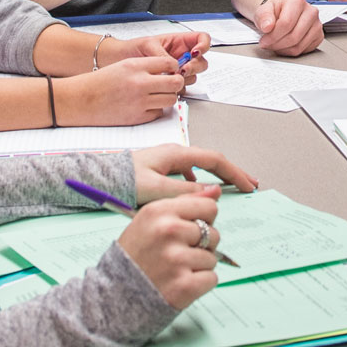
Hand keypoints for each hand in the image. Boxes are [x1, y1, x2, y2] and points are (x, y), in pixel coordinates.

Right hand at [59, 56, 185, 125]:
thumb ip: (146, 67)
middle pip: (175, 82)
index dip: (173, 68)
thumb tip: (169, 71)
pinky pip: (159, 112)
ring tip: (158, 95)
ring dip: (168, 97)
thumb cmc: (100, 82)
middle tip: (172, 84)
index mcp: (135, 66)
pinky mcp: (138, 117)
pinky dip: (156, 109)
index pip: (169, 63)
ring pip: (171, 99)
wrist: (82, 100)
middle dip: (176, 83)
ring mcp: (140, 102)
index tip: (172, 71)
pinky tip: (146, 105)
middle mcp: (140, 83)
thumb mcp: (123, 66)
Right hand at [116, 192, 220, 309]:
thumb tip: (215, 190)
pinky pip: (212, 278)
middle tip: (178, 254)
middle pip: (214, 234)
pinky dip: (200, 283)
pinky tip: (179, 283)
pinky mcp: (184, 285)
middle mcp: (168, 231)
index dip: (203, 221)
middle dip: (202, 246)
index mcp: (159, 212)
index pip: (209, 207)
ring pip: (212, 258)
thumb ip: (185, 203)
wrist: (116, 293)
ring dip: (199, 266)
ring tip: (175, 270)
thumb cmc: (136, 255)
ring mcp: (176, 259)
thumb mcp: (151, 220)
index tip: (189, 231)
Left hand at [131, 32, 210, 83]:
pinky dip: (177, 87)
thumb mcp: (148, 45)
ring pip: (193, 76)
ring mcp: (178, 70)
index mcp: (179, 42)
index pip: (201, 39)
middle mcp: (182, 56)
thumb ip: (163, 55)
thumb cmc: (133, 48)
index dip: (204, 45)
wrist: (119, 60)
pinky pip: (182, 87)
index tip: (196, 52)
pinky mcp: (172, 82)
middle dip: (195, 66)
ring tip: (170, 77)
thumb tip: (174, 66)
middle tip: (183, 70)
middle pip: (201, 61)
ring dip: (185, 78)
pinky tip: (166, 84)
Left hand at [133, 143, 259, 198]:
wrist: (98, 177)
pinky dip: (201, 180)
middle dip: (231, 172)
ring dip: (217, 176)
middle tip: (249, 184)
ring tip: (229, 187)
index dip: (234, 173)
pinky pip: (188, 172)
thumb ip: (185, 191)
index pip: (214, 159)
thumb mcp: (156, 189)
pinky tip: (198, 190)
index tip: (248, 185)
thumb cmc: (122, 180)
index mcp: (175, 154)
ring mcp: (166, 160)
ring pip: (200, 166)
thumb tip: (213, 193)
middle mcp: (173, 154)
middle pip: (211, 160)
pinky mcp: (159, 168)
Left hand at [255, 0, 323, 56]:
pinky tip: (285, 46)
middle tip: (268, 45)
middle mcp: (311, 11)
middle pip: (294, 36)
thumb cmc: (275, 11)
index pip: (286, 23)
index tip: (264, 41)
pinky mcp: (319, 36)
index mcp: (297, 1)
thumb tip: (267, 27)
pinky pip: (304, 50)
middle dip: (277, 44)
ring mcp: (317, 24)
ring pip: (299, 46)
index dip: (273, 36)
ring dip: (283, 50)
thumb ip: (263, 16)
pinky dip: (292, 52)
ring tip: (275, 45)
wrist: (283, 13)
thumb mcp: (264, 10)